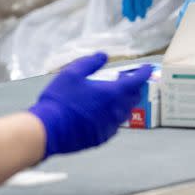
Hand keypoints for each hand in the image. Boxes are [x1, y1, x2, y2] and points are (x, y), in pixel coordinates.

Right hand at [27, 53, 152, 157]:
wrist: (47, 131)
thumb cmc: (60, 100)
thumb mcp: (72, 74)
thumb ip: (90, 63)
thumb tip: (103, 56)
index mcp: (113, 93)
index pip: (137, 80)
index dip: (144, 72)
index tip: (148, 68)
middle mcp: (117, 110)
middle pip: (134, 97)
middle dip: (133, 87)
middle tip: (124, 80)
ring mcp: (111, 126)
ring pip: (125, 112)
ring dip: (123, 102)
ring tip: (111, 96)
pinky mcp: (102, 138)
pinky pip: (114, 125)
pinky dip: (113, 116)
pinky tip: (101, 114)